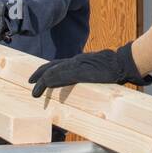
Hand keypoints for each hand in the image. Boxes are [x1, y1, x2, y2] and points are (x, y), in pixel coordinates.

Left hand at [28, 43, 151, 98]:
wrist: (121, 63)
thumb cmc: (114, 67)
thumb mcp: (100, 71)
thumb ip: (92, 74)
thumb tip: (94, 80)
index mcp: (79, 61)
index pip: (59, 64)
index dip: (48, 69)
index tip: (39, 77)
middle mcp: (74, 61)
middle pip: (52, 65)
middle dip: (39, 73)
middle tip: (30, 81)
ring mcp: (75, 65)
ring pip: (52, 71)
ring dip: (41, 81)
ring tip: (34, 91)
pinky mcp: (77, 71)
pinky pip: (58, 75)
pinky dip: (48, 81)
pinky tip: (43, 86)